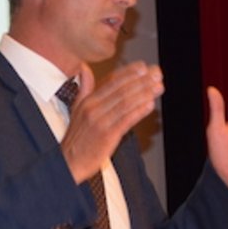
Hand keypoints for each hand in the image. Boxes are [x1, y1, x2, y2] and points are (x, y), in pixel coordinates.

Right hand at [61, 62, 164, 182]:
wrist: (69, 162)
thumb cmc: (77, 138)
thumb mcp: (76, 109)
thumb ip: (84, 88)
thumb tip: (84, 68)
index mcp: (87, 100)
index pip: (111, 81)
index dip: (129, 72)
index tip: (144, 66)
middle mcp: (93, 108)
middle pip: (121, 89)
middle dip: (142, 80)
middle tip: (157, 73)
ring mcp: (100, 121)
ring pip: (126, 102)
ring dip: (144, 93)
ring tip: (158, 86)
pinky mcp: (107, 136)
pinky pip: (126, 120)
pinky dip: (139, 111)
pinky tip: (150, 105)